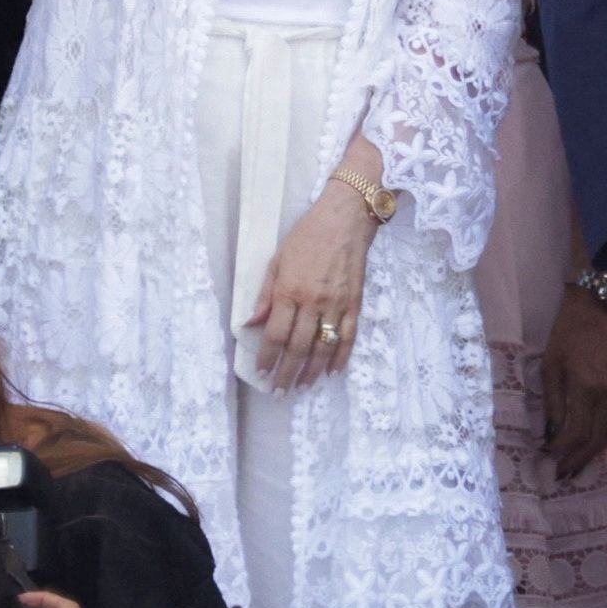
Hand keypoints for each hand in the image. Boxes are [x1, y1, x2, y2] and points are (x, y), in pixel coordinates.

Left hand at [249, 169, 378, 390]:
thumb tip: (251, 323)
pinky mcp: (355, 303)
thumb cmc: (307, 235)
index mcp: (289, 290)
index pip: (276, 334)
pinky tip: (333, 371)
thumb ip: (265, 294)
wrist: (346, 218)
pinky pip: (348, 336)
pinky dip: (341, 357)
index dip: (268, 357)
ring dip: (311, 371)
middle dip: (287, 372)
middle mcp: (312, 301)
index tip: (263, 371)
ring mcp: (336, 304)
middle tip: (280, 389)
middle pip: (298, 347)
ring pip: (323, 347)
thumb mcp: (277, 259)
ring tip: (303, 386)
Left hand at [547, 280, 606, 478]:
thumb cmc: (567, 333)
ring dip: (592, 453)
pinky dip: (602, 436)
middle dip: (578, 460)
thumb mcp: (551, 365)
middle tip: (563, 476)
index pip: (575, 431)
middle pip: (596, 438)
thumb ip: (552, 402)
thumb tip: (550, 436)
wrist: (598, 307)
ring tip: (575, 467)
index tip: (546, 459)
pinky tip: (591, 444)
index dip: (561, 450)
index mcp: (586, 386)